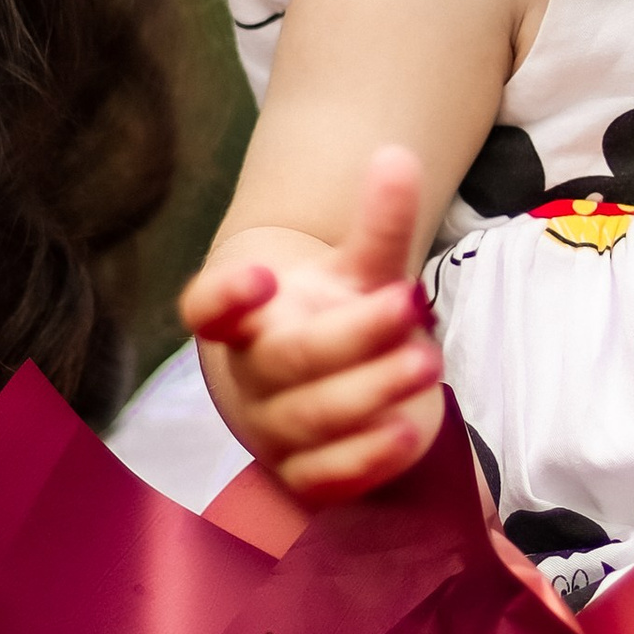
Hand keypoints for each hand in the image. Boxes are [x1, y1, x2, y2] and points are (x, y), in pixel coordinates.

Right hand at [181, 147, 446, 502]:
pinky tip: (407, 431)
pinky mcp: (306, 476)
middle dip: (351, 336)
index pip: (207, 309)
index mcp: (247, 318)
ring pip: (310, 418)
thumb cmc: (340, 317)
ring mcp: (275, 430)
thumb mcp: (363, 268)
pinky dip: (365, 458)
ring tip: (426, 362)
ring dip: (370, 391)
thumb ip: (379, 221)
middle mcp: (252, 375)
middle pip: (284, 361)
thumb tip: (398, 157)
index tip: (261, 275)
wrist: (338, 387)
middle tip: (410, 306)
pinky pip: (325, 476)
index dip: (225, 297)